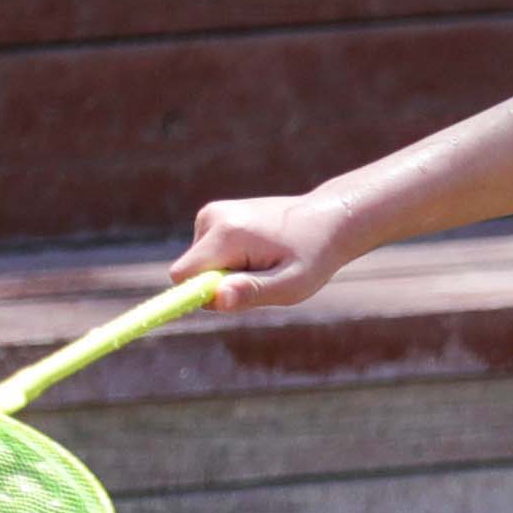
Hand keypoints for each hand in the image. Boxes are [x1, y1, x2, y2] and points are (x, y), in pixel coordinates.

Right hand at [177, 190, 358, 309]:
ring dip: (228, 272)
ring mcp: (212, 213)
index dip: (198, 294)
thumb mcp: (291, 284)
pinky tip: (260, 253)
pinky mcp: (216, 215)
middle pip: (191, 271)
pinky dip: (231, 260)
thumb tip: (216, 299)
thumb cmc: (314, 255)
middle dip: (219, 285)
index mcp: (226, 234)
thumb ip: (252, 292)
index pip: (182, 276)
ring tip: (266, 262)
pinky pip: (209, 253)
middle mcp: (212, 217)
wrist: (330, 218)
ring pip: (200, 263)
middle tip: (263, 279)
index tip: (229, 298)